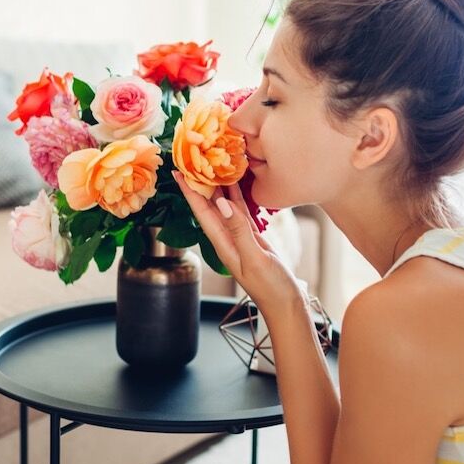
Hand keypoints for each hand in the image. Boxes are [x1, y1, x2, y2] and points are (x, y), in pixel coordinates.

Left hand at [171, 170, 305, 315]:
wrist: (286, 305)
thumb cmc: (271, 288)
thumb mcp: (255, 258)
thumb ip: (239, 231)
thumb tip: (221, 203)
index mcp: (222, 244)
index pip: (201, 212)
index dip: (189, 192)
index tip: (178, 171)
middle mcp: (226, 238)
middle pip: (209, 206)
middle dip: (199, 183)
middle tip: (193, 158)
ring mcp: (239, 238)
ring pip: (224, 206)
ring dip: (218, 186)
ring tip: (212, 163)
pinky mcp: (252, 238)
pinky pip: (240, 211)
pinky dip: (237, 196)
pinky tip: (236, 183)